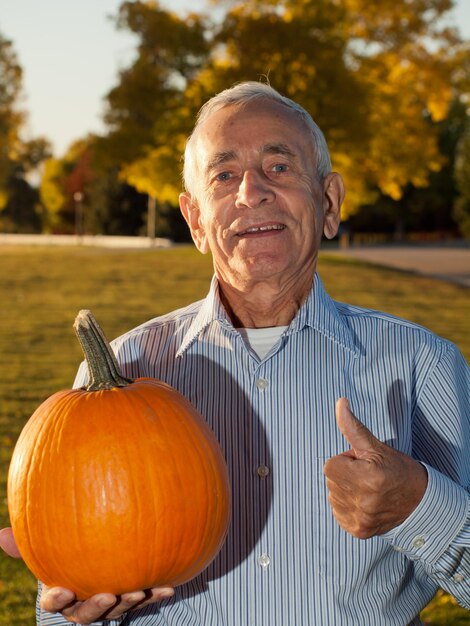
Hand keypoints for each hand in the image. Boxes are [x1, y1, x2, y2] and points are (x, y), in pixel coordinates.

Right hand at [0, 528, 174, 622]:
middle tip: (109, 594)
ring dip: (129, 602)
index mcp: (62, 593)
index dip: (57, 599)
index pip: (53, 602)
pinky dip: (156, 594)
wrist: (104, 561)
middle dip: (98, 607)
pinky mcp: (135, 596)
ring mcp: (111, 602)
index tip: (63, 589)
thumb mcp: (49, 546)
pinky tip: (169, 585)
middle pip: (88, 614)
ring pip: (118, 609)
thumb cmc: (67, 553)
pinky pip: (146, 599)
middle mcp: (85, 602)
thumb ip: (27, 543)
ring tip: (141, 590)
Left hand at [323, 398, 427, 537]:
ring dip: (345, 490)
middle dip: (344, 474)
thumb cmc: (397, 468)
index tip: (361, 463)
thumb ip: (353, 426)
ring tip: (367, 489)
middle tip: (366, 475)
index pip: (330, 465)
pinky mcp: (359, 531)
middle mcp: (363, 502)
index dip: (345, 461)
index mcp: (367, 479)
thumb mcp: (376, 446)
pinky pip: (338, 513)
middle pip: (330, 480)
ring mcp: (361, 520)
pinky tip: (364, 502)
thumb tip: (340, 402)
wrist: (420, 501)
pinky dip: (347, 506)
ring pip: (333, 496)